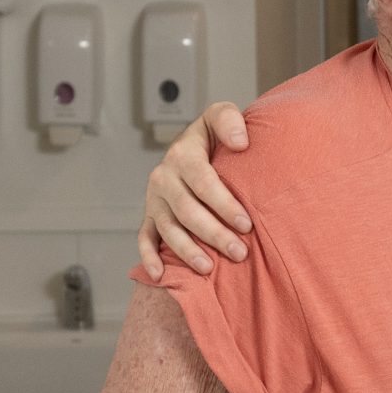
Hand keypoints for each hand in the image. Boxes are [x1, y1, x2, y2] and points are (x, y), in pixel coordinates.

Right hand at [136, 102, 252, 279]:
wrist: (192, 146)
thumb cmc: (213, 136)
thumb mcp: (220, 117)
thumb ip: (230, 121)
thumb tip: (240, 143)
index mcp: (182, 154)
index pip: (203, 182)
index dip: (224, 204)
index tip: (246, 223)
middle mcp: (163, 177)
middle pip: (188, 211)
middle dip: (214, 234)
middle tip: (239, 252)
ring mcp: (154, 199)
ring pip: (168, 229)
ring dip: (187, 251)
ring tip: (209, 269)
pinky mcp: (149, 216)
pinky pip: (144, 239)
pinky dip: (149, 258)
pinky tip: (161, 275)